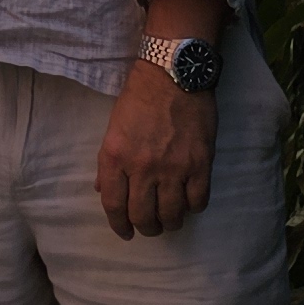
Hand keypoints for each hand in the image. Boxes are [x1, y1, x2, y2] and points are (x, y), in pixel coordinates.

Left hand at [95, 62, 216, 237]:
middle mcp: (142, 167)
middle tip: (150, 226)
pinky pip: (198, 201)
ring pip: (172, 215)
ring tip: (170, 218)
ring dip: (170, 222)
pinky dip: (193, 207)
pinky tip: (189, 202)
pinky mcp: (200, 164)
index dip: (119, 225)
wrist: (173, 73)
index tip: (125, 232)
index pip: (113, 205)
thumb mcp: (113, 128)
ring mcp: (173, 167)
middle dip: (146, 228)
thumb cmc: (139, 97)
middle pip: (143, 216)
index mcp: (115, 157)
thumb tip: (103, 191)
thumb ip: (108, 163)